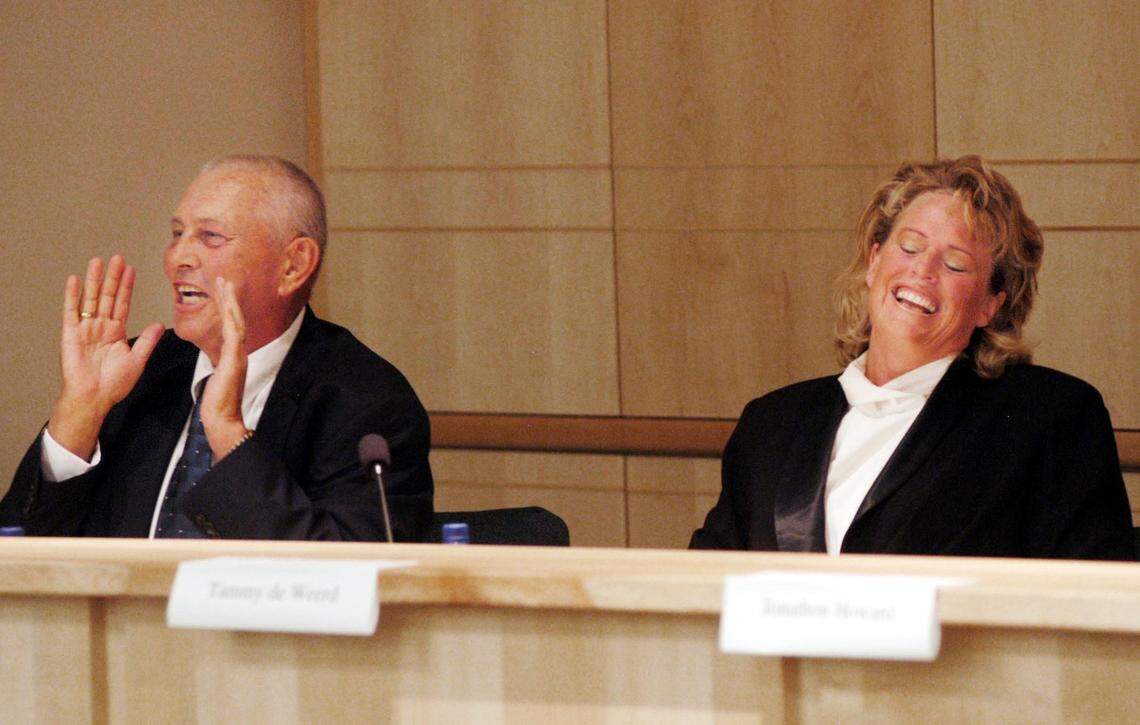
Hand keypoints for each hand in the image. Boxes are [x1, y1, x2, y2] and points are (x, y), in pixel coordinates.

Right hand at [48, 256, 163, 459]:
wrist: (94, 397)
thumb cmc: (114, 384)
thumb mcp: (137, 360)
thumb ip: (147, 341)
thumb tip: (159, 324)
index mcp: (116, 332)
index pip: (123, 303)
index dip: (127, 287)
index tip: (131, 270)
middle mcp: (101, 326)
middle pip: (108, 296)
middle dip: (113, 277)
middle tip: (118, 257)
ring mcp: (86, 328)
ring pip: (92, 299)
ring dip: (95, 280)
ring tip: (98, 261)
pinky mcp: (71, 334)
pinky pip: (72, 311)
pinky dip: (73, 295)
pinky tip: (75, 280)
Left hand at [200, 278, 250, 459]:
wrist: (223, 420)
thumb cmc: (218, 405)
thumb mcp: (217, 379)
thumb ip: (220, 367)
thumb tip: (217, 362)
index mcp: (233, 355)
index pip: (231, 326)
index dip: (227, 308)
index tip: (223, 292)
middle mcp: (239, 352)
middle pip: (236, 319)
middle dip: (230, 298)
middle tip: (225, 279)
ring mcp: (239, 355)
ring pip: (236, 322)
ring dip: (231, 302)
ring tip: (226, 284)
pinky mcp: (235, 360)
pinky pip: (234, 334)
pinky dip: (232, 318)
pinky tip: (229, 305)